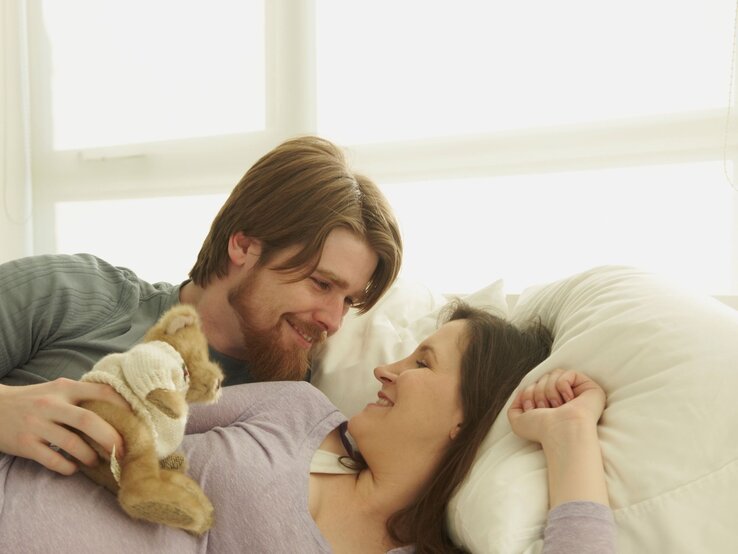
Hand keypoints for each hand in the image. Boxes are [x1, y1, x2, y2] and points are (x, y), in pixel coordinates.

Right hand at [0, 379, 128, 474]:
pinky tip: (73, 468)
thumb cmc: (34, 400)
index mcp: (65, 388)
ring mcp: (37, 425)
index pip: (101, 392)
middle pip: (89, 421)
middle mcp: (52, 404)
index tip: (136, 420)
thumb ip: (82, 395)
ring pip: (73, 444)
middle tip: (123, 451)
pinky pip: (53, 460)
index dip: (123, 406)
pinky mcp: (25, 444)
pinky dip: (68, 467)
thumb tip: (119, 409)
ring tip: (98, 461)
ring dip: (90, 456)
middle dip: (111, 438)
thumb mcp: (57, 390)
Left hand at [507, 369, 605, 445]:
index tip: (531, 409)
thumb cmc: (541, 430)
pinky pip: (568, 373)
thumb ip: (514, 406)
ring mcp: (579, 393)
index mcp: (550, 404)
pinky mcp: (590, 388)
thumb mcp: (518, 422)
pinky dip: (563, 385)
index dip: (529, 393)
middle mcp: (565, 398)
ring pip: (555, 374)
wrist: (560, 432)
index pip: (535, 384)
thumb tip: (521, 392)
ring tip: (557, 406)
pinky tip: (569, 400)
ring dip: (549, 390)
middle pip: (544, 377)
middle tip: (546, 409)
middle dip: (538, 392)